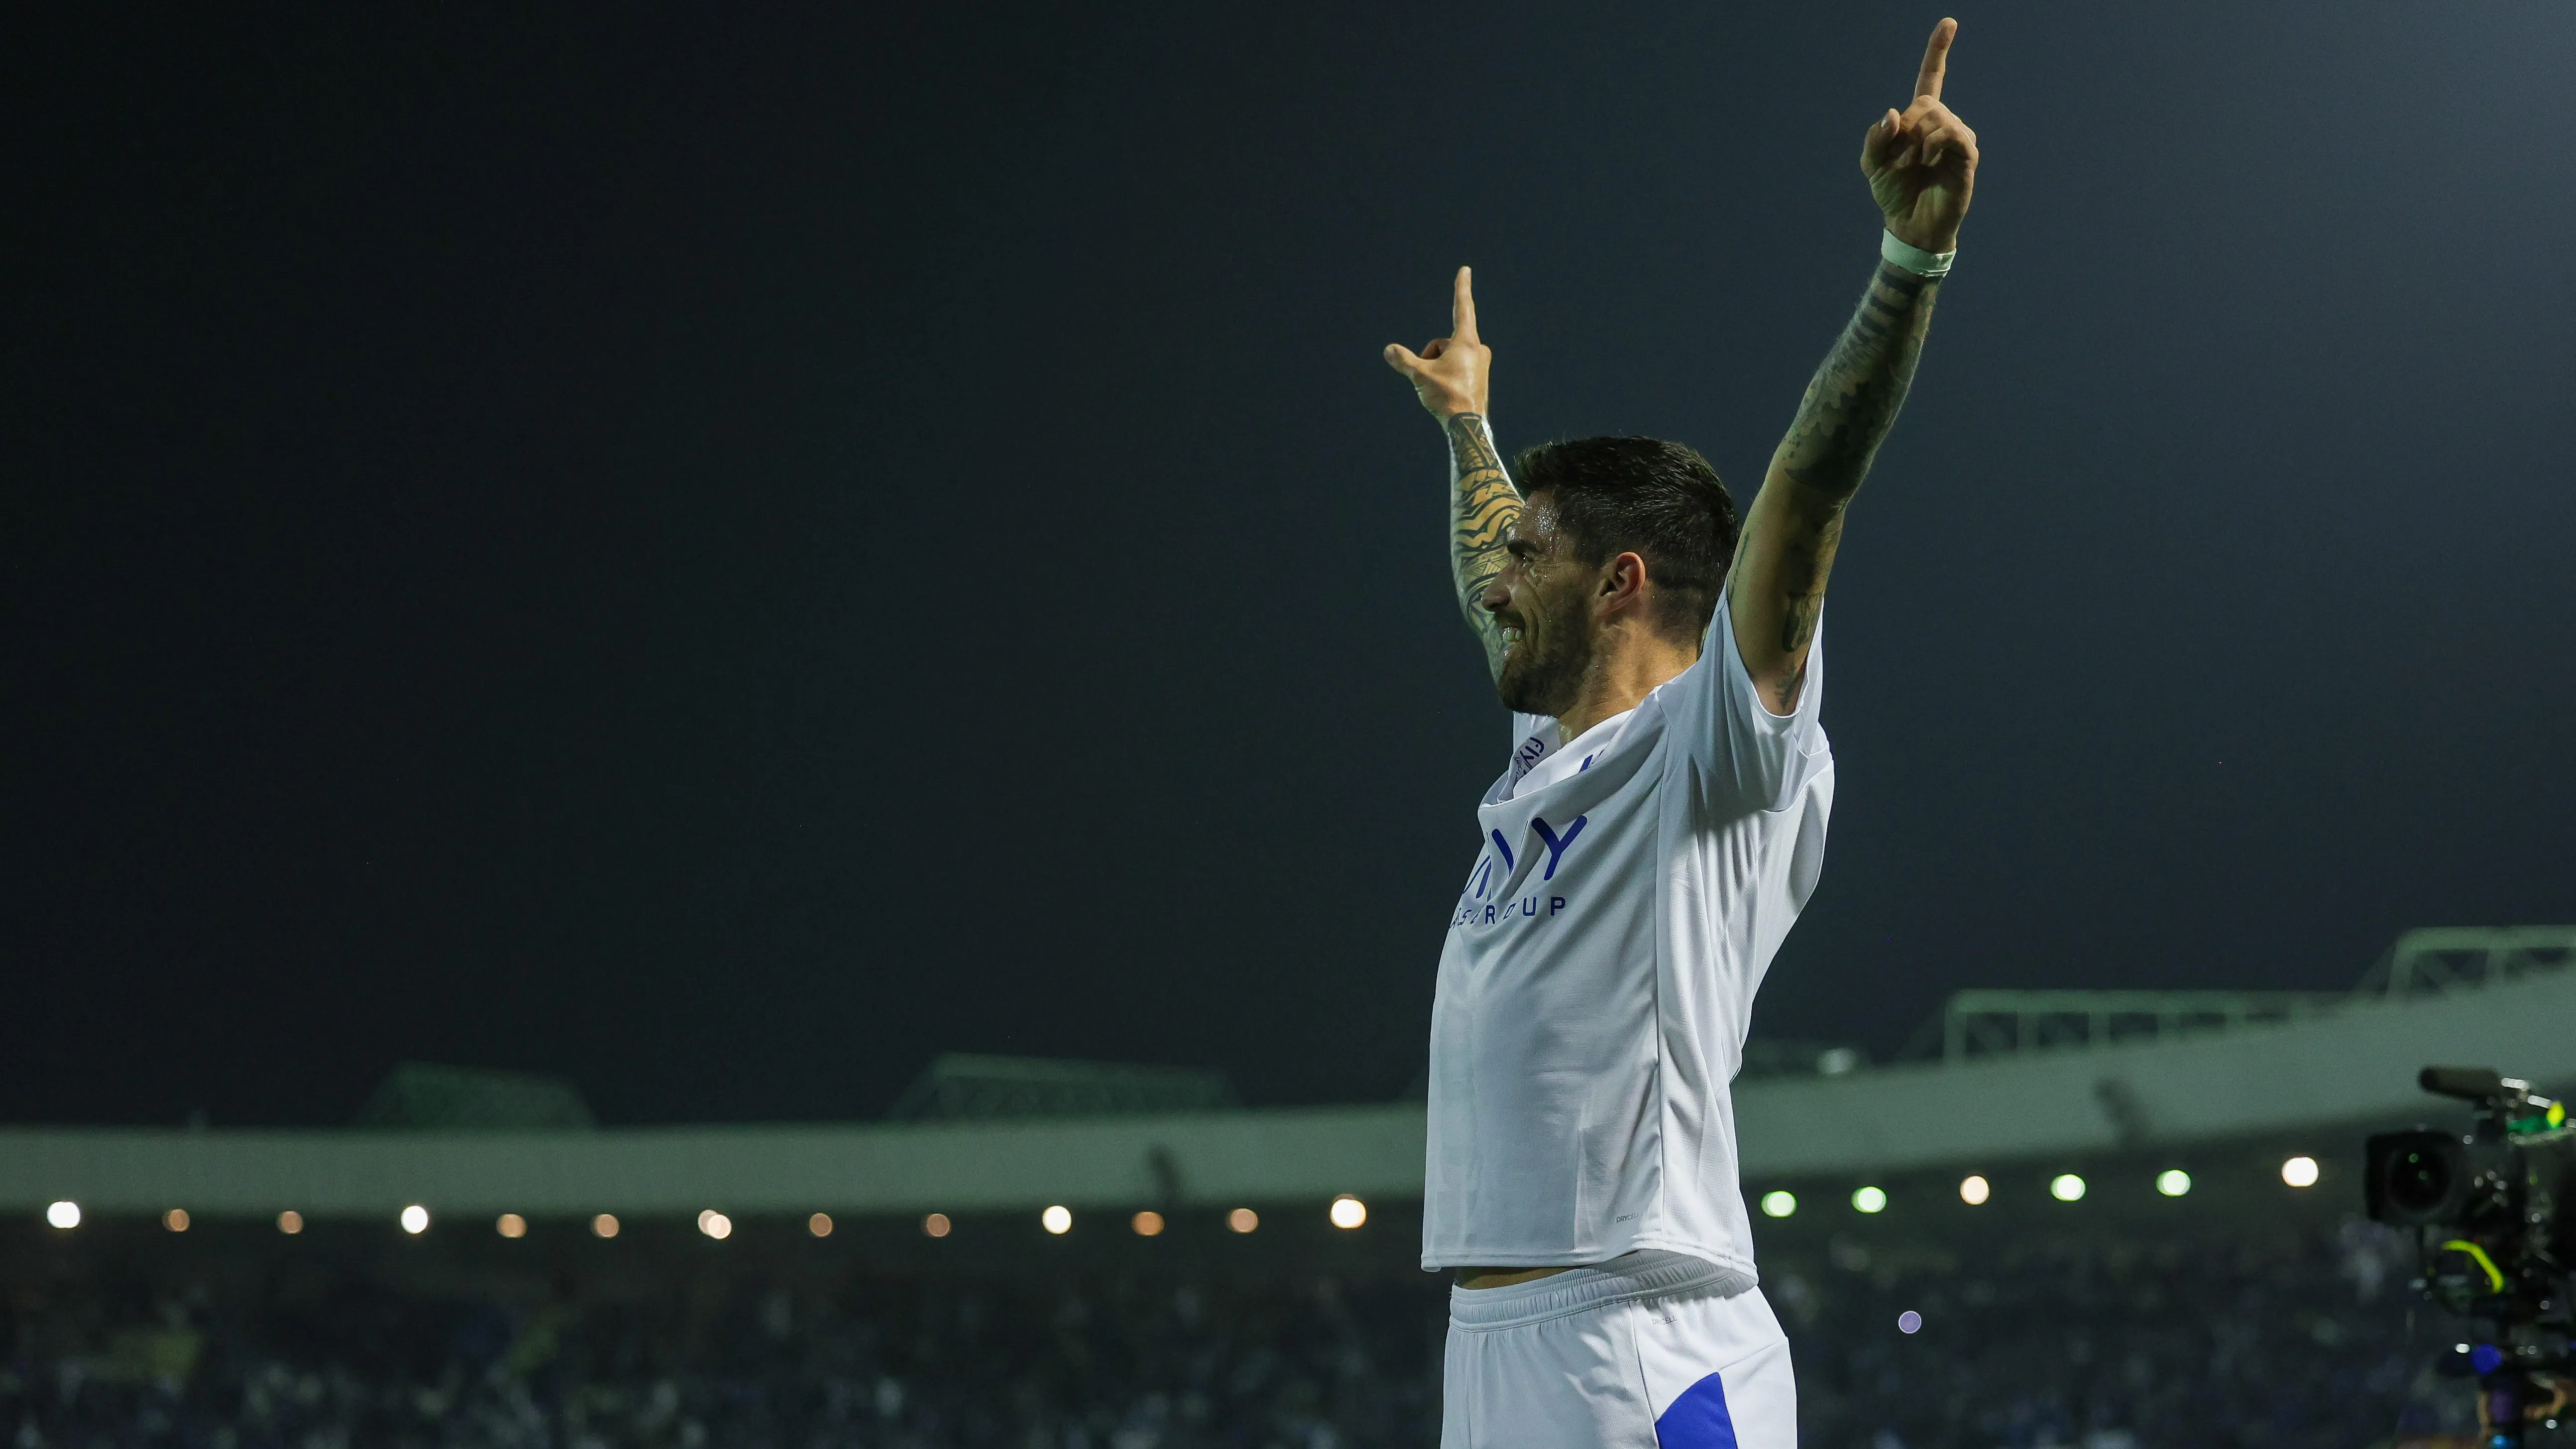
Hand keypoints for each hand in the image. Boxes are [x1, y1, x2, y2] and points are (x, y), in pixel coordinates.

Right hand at [1383, 267, 1489, 418]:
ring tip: (1439, 389)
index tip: (1465, 270)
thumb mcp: (1420, 376)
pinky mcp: (1479, 375)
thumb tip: (1388, 350)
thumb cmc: (1447, 398)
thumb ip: (1404, 360)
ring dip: (1437, 368)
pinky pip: (1456, 367)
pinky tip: (1447, 394)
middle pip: (1443, 343)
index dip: (1461, 287)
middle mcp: (1478, 348)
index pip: (1462, 307)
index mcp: (1467, 341)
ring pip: (1448, 356)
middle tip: (1430, 379)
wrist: (1468, 426)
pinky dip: (1446, 376)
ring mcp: (1480, 362)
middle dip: (1431, 357)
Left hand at [1862, 18, 1977, 254]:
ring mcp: (1957, 136)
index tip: (1949, 23)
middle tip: (1902, 158)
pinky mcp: (1967, 153)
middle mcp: (1943, 122)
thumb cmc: (1893, 193)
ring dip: (1916, 142)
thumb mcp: (1871, 164)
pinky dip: (1933, 145)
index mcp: (1920, 119)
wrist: (1910, 224)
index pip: (1931, 78)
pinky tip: (1928, 162)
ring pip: (1937, 117)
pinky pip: (1952, 132)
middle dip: (1906, 129)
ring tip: (1915, 165)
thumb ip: (1875, 136)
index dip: (1938, 51)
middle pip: (1925, 103)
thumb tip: (1894, 112)